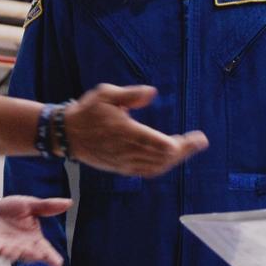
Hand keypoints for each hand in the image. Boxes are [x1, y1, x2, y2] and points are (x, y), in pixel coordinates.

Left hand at [0, 196, 71, 265]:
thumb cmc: (10, 209)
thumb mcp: (30, 205)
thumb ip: (48, 206)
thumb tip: (69, 203)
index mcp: (33, 239)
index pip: (45, 250)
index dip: (51, 257)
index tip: (57, 263)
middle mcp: (21, 247)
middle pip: (30, 255)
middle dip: (33, 255)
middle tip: (38, 253)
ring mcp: (5, 249)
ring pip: (12, 255)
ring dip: (15, 252)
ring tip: (17, 248)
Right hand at [66, 84, 208, 175]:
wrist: (66, 134)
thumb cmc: (87, 110)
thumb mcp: (106, 94)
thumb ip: (130, 95)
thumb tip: (152, 93)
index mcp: (125, 132)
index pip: (159, 144)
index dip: (181, 145)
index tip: (197, 138)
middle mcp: (125, 151)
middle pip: (162, 158)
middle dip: (184, 151)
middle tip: (200, 142)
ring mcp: (122, 162)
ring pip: (155, 167)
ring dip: (174, 160)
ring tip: (188, 148)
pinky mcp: (119, 168)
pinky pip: (145, 172)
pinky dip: (161, 167)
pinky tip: (170, 159)